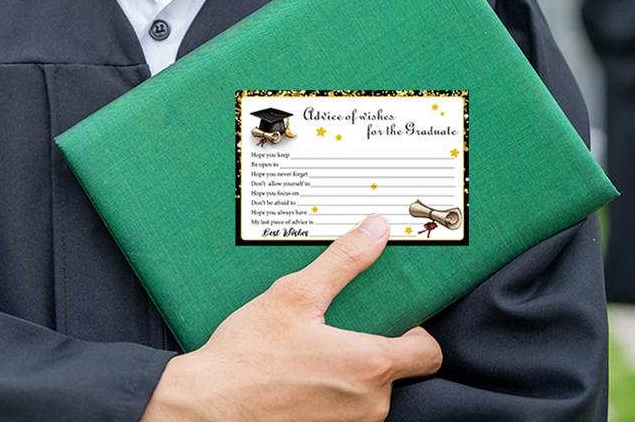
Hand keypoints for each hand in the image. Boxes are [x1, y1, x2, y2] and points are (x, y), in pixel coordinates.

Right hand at [142, 214, 441, 421]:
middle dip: (374, 346)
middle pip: (396, 371)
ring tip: (312, 347)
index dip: (416, 331)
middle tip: (340, 325)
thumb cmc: (249, 355)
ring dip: (350, 371)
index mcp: (369, 366)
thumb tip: (377, 230)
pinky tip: (299, 373)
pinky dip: (331, 392)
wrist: (207, 407)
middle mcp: (369, 406)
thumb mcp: (295, 294)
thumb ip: (345, 261)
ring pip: (369, 393)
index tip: (393, 317)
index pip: (427, 353)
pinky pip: (345, 411)